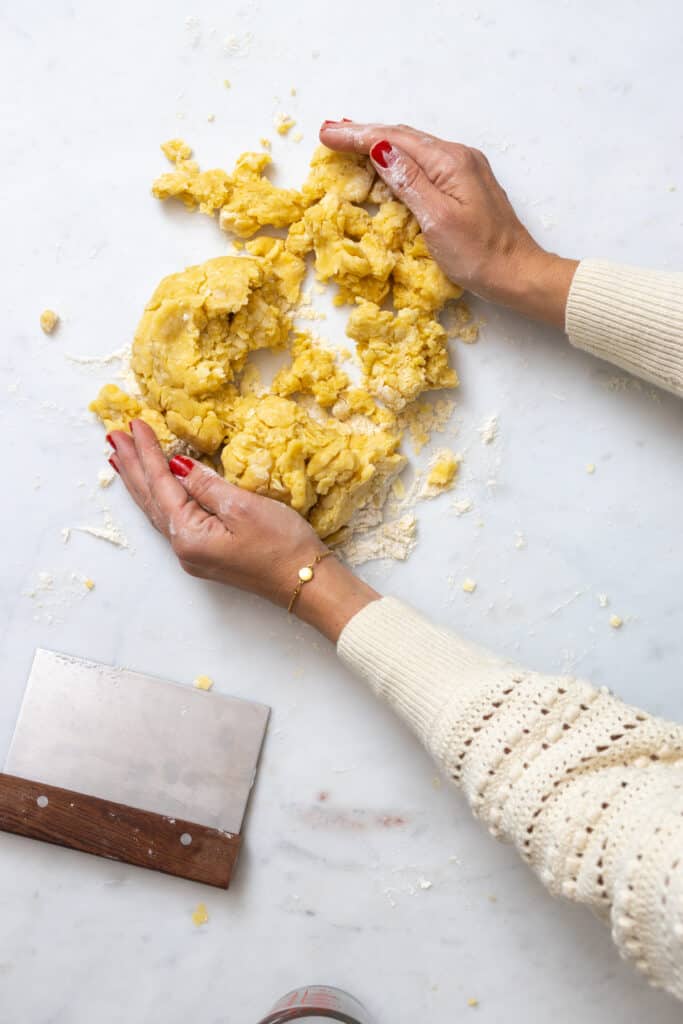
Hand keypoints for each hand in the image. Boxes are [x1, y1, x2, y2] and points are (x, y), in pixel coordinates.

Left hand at [107, 420, 377, 640]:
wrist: (308, 583)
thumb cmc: (282, 545)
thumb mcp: (243, 507)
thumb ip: (205, 485)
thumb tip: (177, 466)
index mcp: (188, 535)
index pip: (161, 484)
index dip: (147, 452)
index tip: (134, 424)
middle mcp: (183, 548)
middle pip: (150, 499)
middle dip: (132, 466)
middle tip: (113, 437)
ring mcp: (193, 554)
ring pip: (158, 510)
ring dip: (140, 482)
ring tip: (122, 460)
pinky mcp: (207, 554)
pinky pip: (172, 518)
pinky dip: (159, 497)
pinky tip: (156, 489)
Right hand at [319, 120, 577, 327]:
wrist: (517, 273)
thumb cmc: (478, 254)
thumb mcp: (437, 219)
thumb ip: (409, 181)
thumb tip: (381, 149)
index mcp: (450, 162)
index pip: (394, 139)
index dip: (357, 135)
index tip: (325, 135)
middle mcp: (458, 157)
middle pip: (403, 136)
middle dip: (364, 133)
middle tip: (329, 133)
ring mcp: (463, 170)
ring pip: (412, 147)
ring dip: (379, 143)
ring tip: (348, 140)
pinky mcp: (464, 185)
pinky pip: (422, 162)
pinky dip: (397, 158)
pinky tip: (385, 161)